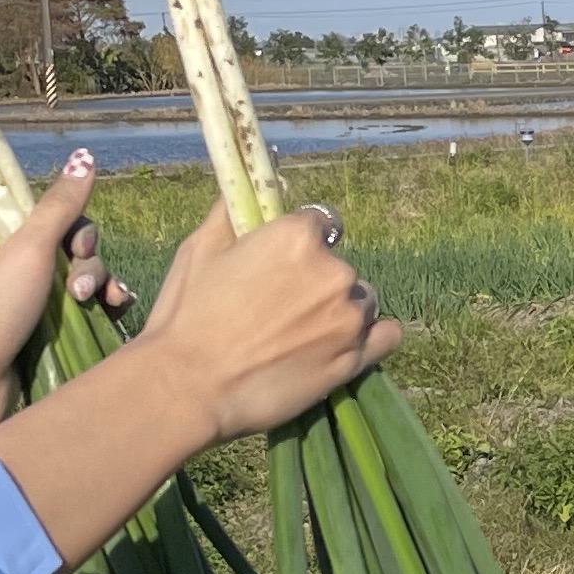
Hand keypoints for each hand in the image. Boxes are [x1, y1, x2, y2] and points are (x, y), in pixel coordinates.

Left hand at [0, 151, 134, 431]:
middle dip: (87, 264)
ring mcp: (16, 308)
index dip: (71, 229)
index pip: (42, 219)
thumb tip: (85, 157)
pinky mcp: (32, 339)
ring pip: (74, 282)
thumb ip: (60, 206)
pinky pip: (74, 315)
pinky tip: (114, 314)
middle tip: (83, 288)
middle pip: (64, 250)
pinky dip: (95, 311)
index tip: (77, 246)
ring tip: (99, 305)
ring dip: (95, 287)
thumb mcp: (27, 248)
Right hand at [140, 199, 402, 444]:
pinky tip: (348, 343)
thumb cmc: (187, 316)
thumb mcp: (200, 249)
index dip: (300, 243)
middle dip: (317, 282)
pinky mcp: (356, 358)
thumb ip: (231, 212)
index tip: (283, 265)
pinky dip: (372, 337)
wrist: (189, 386)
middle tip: (281, 310)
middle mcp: (333, 270)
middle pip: (340, 266)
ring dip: (340, 311)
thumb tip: (250, 187)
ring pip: (361, 300)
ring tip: (302, 335)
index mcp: (297, 237)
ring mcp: (349, 316)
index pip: (319, 223)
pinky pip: (386, 336)